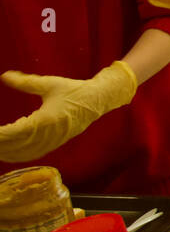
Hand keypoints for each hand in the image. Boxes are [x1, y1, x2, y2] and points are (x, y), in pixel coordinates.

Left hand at [0, 62, 137, 162]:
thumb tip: (5, 76)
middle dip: (1, 145)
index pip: (16, 132)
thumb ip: (25, 82)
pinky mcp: (55, 143)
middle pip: (18, 146)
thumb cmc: (74, 91)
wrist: (97, 100)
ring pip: (25, 153)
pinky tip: (8, 154)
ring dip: (7, 153)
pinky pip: (34, 154)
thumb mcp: (49, 84)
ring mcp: (53, 141)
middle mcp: (49, 134)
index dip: (1, 135)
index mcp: (47, 120)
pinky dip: (18, 156)